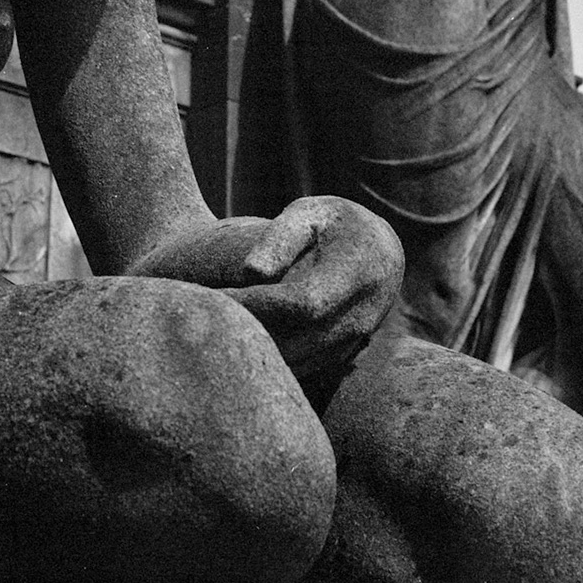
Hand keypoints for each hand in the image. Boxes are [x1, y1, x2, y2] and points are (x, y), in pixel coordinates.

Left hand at [133, 198, 403, 389]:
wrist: (378, 248)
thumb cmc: (332, 223)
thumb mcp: (307, 215)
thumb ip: (280, 239)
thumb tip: (251, 273)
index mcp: (355, 273)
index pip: (300, 302)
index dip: (256, 304)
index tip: (215, 296)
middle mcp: (362, 313)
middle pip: (297, 340)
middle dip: (249, 333)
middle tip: (204, 321)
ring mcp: (357, 341)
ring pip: (299, 361)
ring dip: (257, 352)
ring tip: (216, 335)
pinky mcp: (345, 356)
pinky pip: (304, 368)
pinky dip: (271, 362)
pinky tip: (241, 344)